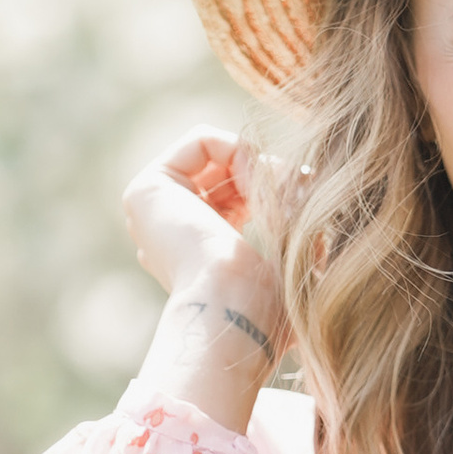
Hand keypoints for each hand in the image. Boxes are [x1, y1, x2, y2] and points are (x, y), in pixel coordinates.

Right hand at [122, 129, 288, 350]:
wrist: (237, 312)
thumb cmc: (271, 307)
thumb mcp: (294, 259)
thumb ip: (298, 224)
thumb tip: (307, 183)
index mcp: (196, 256)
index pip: (240, 198)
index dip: (276, 192)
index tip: (305, 204)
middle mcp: (169, 233)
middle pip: (230, 174)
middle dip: (271, 175)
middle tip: (302, 190)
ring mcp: (153, 212)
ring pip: (221, 157)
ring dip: (260, 166)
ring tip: (280, 195)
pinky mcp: (146, 189)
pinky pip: (203, 141)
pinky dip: (240, 151)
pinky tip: (254, 182)